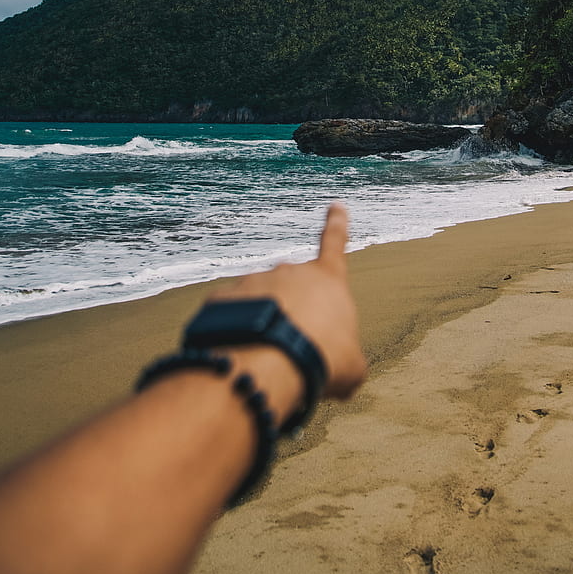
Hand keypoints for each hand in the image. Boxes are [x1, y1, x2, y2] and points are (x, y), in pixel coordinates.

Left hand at [206, 202, 366, 399]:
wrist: (269, 365)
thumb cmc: (321, 360)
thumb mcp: (351, 366)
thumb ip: (347, 357)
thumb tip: (339, 368)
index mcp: (326, 279)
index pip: (335, 244)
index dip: (337, 225)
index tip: (335, 205)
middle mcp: (288, 271)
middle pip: (292, 291)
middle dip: (293, 317)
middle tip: (295, 353)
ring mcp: (253, 282)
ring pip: (259, 305)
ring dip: (263, 327)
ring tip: (268, 362)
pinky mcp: (222, 300)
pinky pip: (229, 318)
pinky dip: (234, 336)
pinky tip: (241, 359)